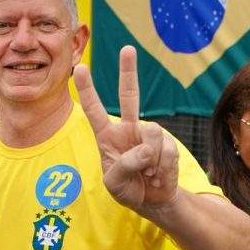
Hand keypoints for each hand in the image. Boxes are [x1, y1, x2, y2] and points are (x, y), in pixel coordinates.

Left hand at [74, 46, 178, 209]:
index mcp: (106, 136)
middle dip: (128, 71)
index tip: (81, 68)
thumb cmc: (127, 190)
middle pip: (129, 95)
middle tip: (127, 48)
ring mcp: (149, 135)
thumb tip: (146, 148)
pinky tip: (158, 175)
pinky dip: (161, 168)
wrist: (154, 201)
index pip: (94, 109)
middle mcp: (128, 129)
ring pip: (151, 133)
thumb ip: (125, 165)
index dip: (88, 90)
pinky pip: (166, 151)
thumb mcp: (114, 182)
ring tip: (146, 174)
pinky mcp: (168, 144)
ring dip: (150, 160)